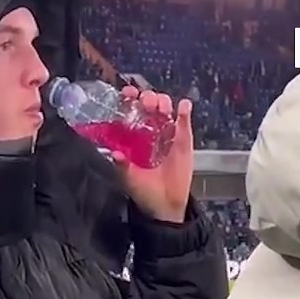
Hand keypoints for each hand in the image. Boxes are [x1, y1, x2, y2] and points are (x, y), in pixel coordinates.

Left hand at [113, 89, 193, 223]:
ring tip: (161, 107)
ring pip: (166, 108)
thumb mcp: (130, 178)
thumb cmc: (144, 190)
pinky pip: (184, 121)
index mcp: (133, 136)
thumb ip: (123, 166)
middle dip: (147, 98)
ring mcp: (168, 133)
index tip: (128, 93)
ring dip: (163, 102)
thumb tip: (114, 154)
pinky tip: (182, 107)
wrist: (165, 205)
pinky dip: (184, 111)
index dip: (129, 99)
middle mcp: (149, 131)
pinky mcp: (184, 140)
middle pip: (149, 104)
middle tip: (146, 102)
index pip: (130, 111)